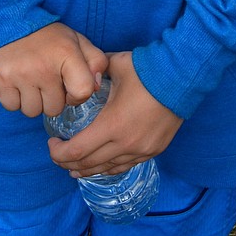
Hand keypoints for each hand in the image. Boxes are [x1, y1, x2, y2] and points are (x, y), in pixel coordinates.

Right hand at [0, 23, 108, 117]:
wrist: (11, 22)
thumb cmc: (49, 37)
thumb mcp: (77, 41)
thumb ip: (96, 61)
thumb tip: (97, 86)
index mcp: (67, 54)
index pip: (82, 91)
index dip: (78, 95)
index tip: (70, 87)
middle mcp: (43, 67)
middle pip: (55, 108)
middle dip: (53, 99)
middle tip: (48, 80)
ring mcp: (19, 75)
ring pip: (33, 111)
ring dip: (34, 101)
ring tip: (32, 81)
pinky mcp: (0, 81)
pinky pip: (12, 107)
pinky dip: (15, 99)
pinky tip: (18, 82)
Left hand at [47, 51, 182, 176]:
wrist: (183, 76)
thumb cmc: (147, 70)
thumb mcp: (115, 66)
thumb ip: (95, 71)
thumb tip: (83, 72)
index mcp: (112, 125)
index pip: (76, 152)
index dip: (58, 153)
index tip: (52, 143)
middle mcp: (126, 144)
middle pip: (88, 166)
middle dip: (68, 163)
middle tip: (59, 154)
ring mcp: (142, 150)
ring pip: (107, 169)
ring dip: (88, 169)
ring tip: (75, 166)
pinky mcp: (154, 150)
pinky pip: (125, 166)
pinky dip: (109, 167)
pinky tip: (102, 164)